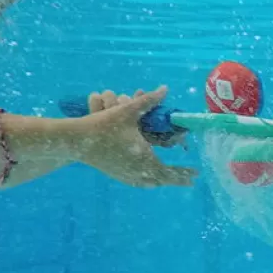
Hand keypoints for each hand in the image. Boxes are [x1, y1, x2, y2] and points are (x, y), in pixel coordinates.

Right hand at [78, 86, 195, 187]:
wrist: (76, 141)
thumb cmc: (103, 125)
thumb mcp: (128, 110)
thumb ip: (148, 100)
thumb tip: (165, 89)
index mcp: (144, 158)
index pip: (170, 172)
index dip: (184, 174)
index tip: (196, 175)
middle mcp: (136, 170)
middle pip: (162, 180)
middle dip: (176, 179)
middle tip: (188, 178)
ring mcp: (125, 175)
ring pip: (149, 183)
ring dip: (161, 180)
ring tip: (171, 178)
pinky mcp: (115, 175)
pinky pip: (137, 182)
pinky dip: (147, 181)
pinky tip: (149, 178)